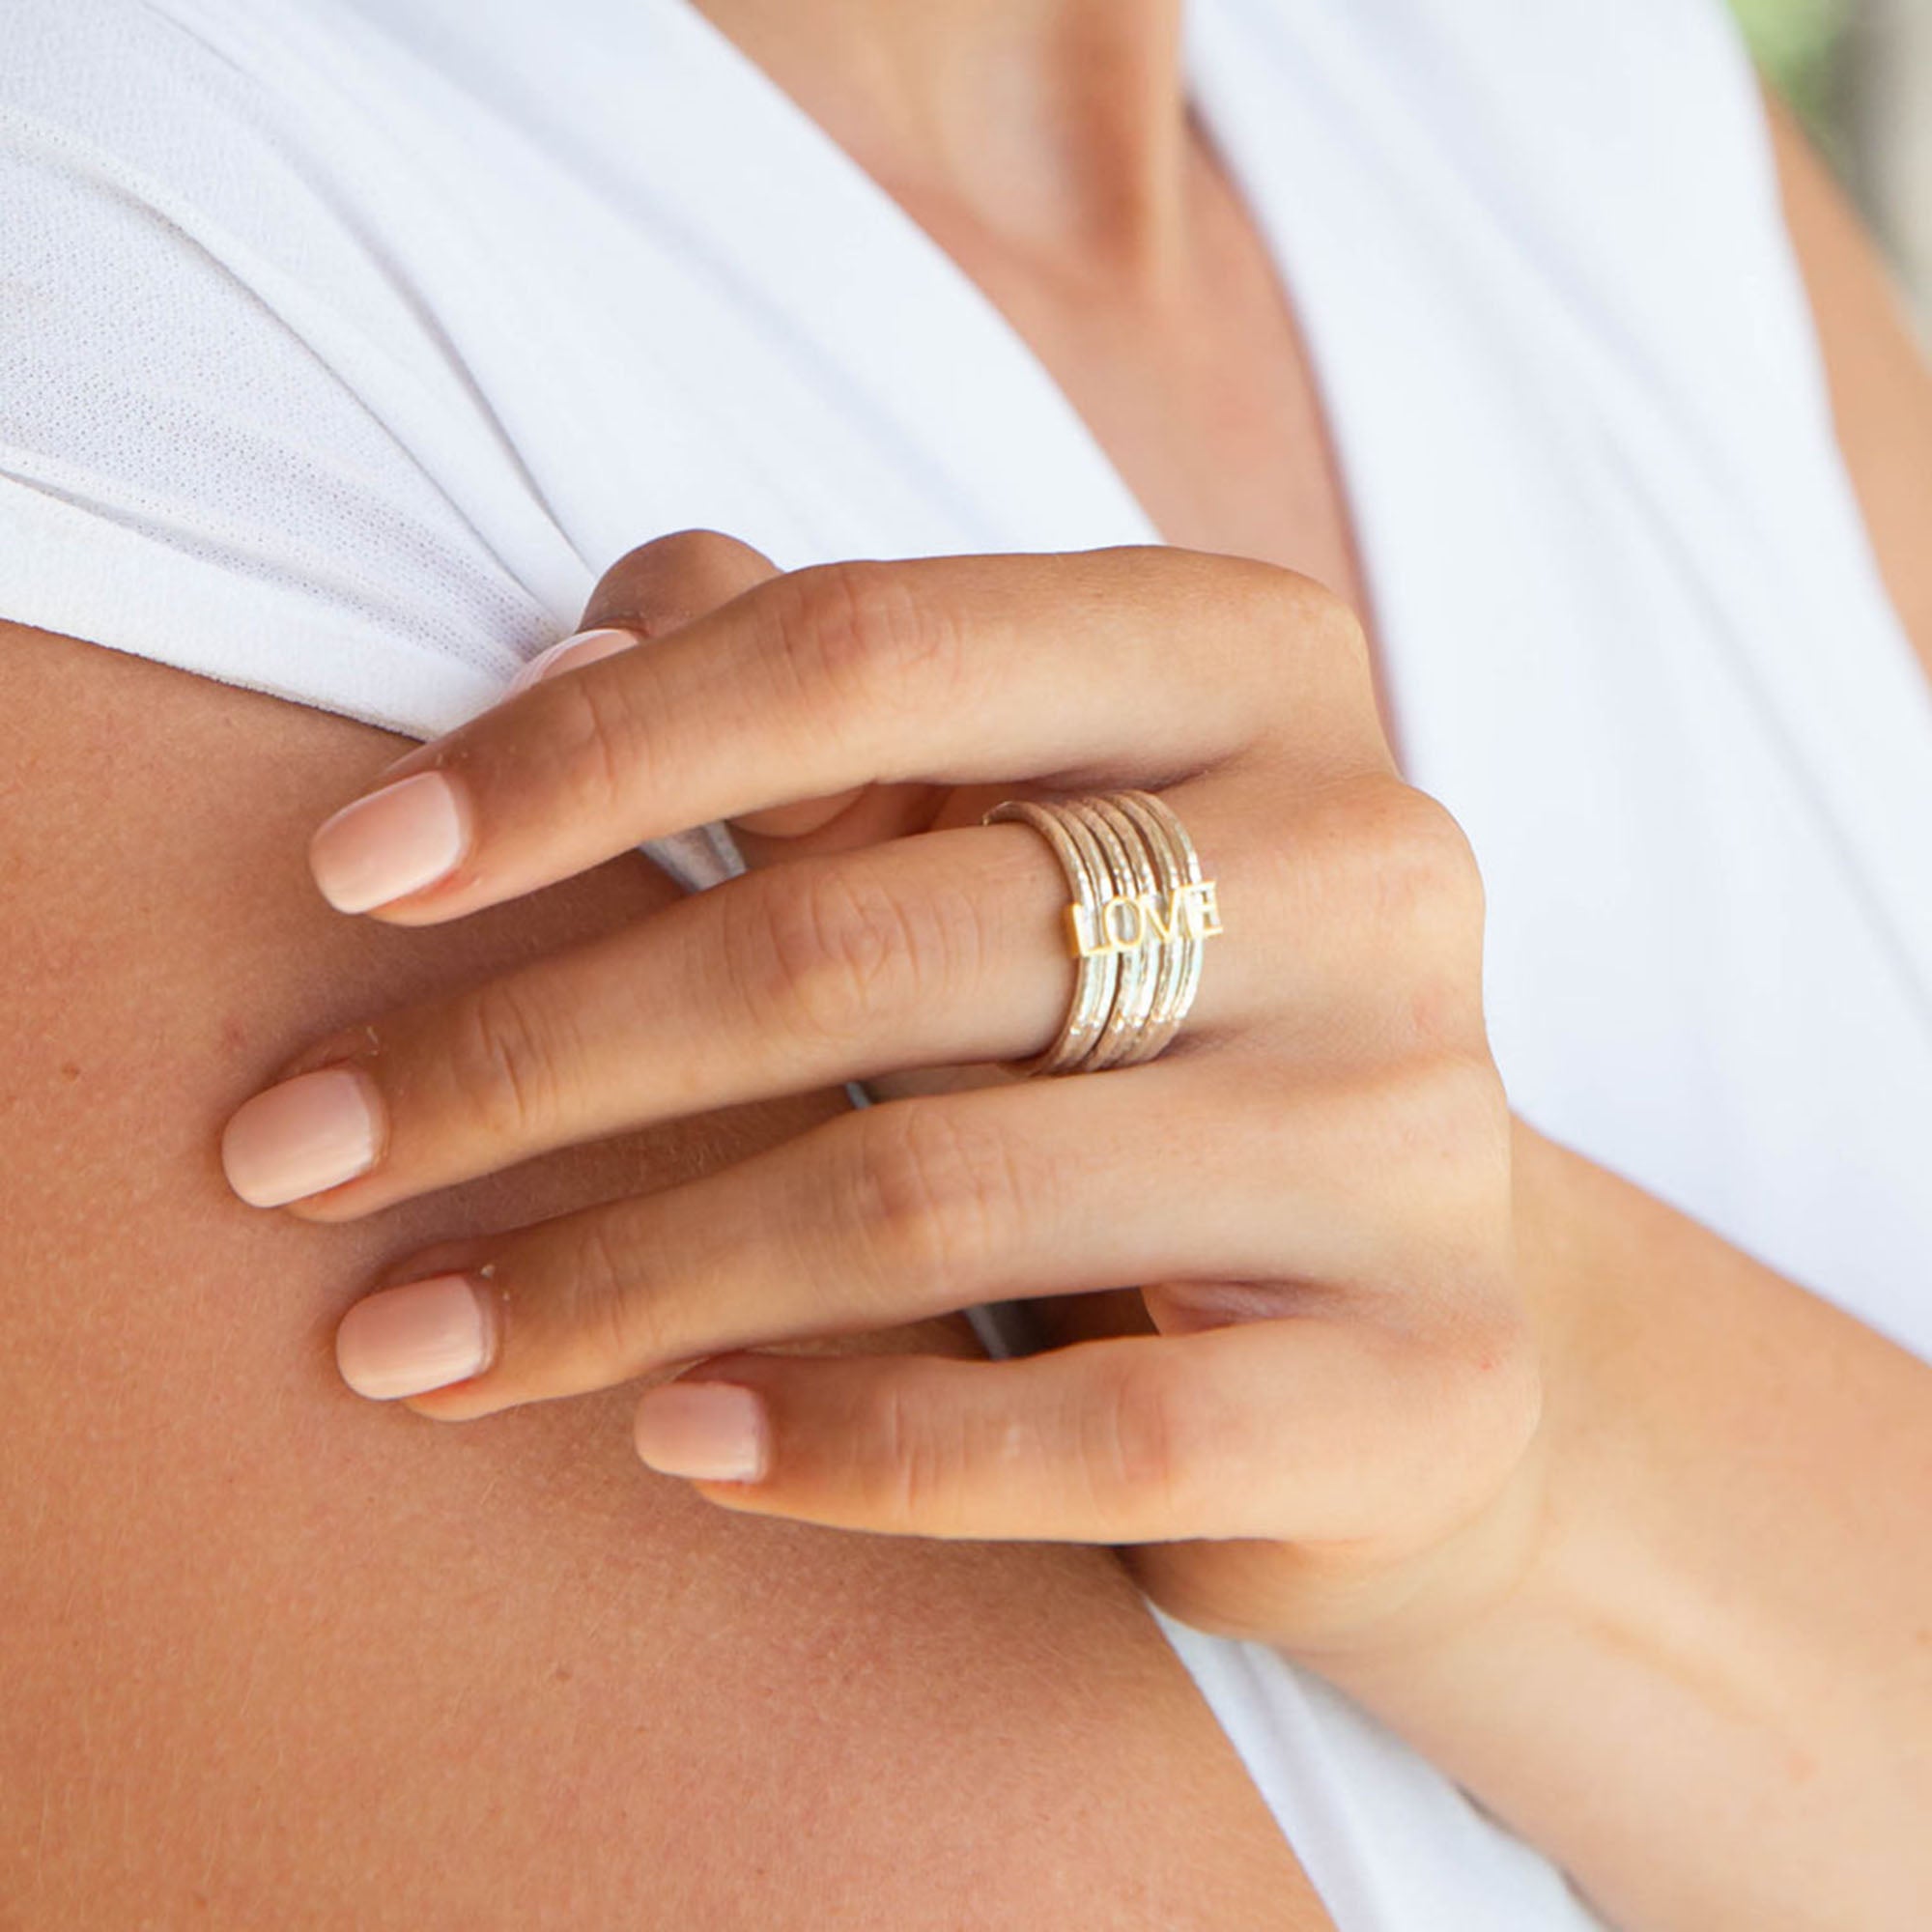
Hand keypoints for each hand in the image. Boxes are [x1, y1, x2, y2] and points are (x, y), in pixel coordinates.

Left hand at [219, 532, 1542, 1655]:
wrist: (1395, 1310)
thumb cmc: (1142, 1038)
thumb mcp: (1000, 829)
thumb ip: (820, 706)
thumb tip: (581, 640)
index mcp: (1250, 667)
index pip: (864, 649)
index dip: (578, 755)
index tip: (345, 874)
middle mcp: (1369, 865)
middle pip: (858, 941)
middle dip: (524, 1060)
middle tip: (297, 1156)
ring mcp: (1420, 1131)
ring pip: (936, 1194)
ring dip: (616, 1280)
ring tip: (409, 1342)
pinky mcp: (1430, 1380)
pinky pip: (1090, 1435)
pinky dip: (841, 1444)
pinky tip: (670, 1443)